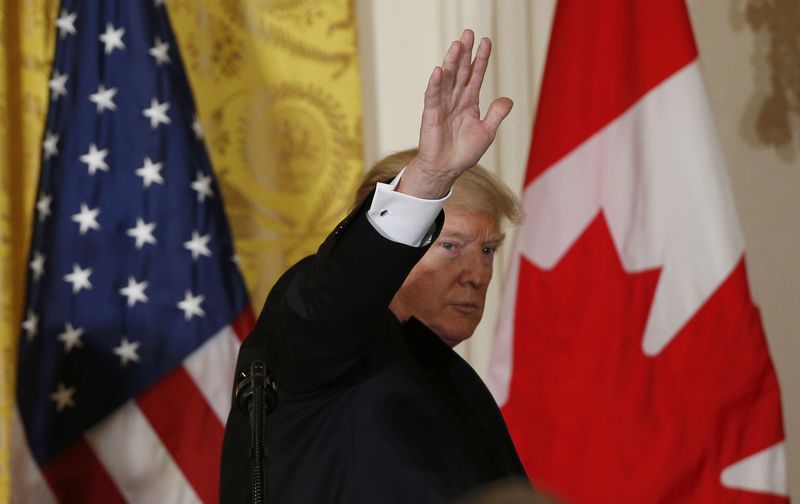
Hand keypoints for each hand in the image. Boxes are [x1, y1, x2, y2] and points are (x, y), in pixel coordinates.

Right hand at [399, 29, 512, 198]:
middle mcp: (456, 100)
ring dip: (451, 62)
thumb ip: (496, 115)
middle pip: (461, 72)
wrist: (446, 169)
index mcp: (469, 102)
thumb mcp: (486, 132)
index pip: (476, 76)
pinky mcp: (431, 114)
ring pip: (448, 79)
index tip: (486, 42)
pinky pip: (433, 96)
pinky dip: (435, 84)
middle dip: (465, 53)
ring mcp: (443, 105)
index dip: (481, 60)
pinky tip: (439, 70)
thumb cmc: (464, 152)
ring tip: (457, 45)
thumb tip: (508, 100)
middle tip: (468, 33)